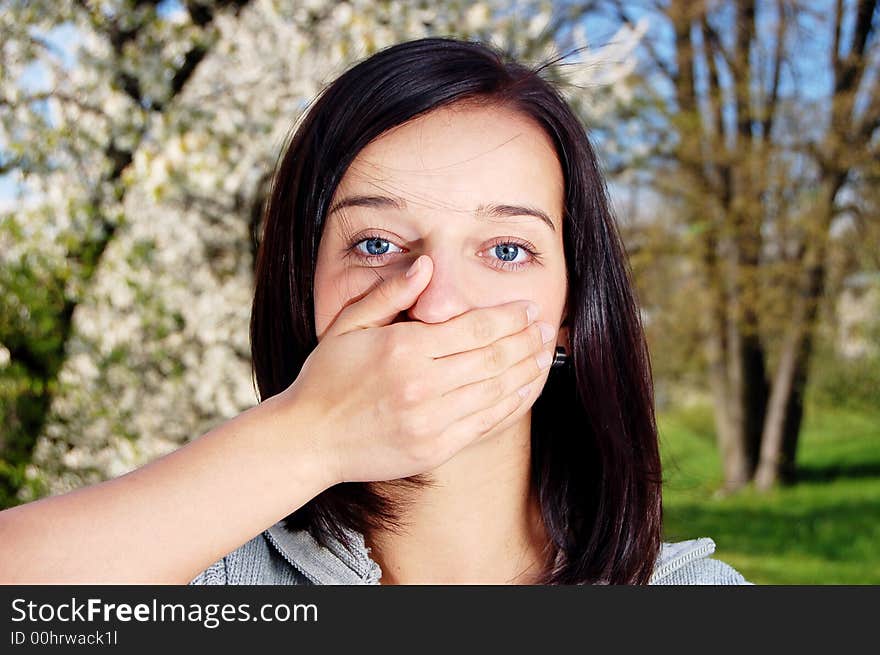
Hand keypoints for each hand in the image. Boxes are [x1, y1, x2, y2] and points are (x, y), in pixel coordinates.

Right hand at [276, 255, 556, 484]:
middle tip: (545, 327)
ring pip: (496, 391)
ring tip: (543, 354)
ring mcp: (431, 421)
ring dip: (526, 370)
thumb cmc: (326, 379)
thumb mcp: (348, 326)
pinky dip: (512, 405)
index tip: (527, 308)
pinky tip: (525, 389)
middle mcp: (421, 385)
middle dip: (525, 340)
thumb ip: (389, 294)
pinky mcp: (435, 449)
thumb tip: (427, 266)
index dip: (508, 316)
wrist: (309, 440)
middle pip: (493, 358)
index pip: (474, 328)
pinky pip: (486, 423)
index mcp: (403, 349)